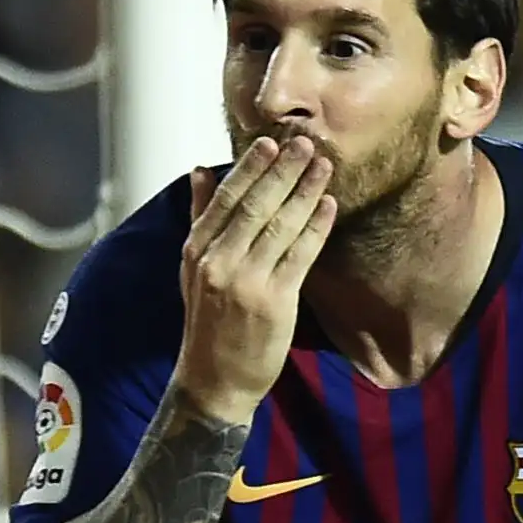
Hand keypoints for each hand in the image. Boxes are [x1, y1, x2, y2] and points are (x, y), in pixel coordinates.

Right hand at [174, 136, 335, 423]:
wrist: (214, 381)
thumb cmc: (207, 322)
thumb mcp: (192, 268)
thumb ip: (201, 217)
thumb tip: (201, 170)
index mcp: (196, 250)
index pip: (226, 199)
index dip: (251, 168)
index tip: (271, 142)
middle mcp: (218, 262)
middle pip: (256, 205)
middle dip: (283, 170)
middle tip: (306, 142)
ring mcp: (246, 282)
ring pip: (280, 225)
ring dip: (305, 191)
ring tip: (323, 165)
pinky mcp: (275, 302)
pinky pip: (300, 255)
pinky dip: (316, 227)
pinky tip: (329, 206)